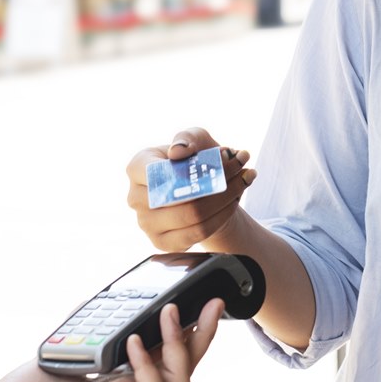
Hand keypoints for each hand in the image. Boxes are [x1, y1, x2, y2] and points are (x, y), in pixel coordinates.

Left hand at [0, 299, 223, 381]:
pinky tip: (134, 340)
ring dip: (182, 344)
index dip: (188, 331)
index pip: (168, 356)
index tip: (199, 301)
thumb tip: (102, 302)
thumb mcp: (64, 349)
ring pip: (179, 381)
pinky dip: (148, 362)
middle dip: (206, 335)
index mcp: (121, 379)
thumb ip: (87, 330)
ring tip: (171, 312)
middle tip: (216, 303)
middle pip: (186, 367)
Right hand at [126, 127, 256, 250]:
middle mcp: (136, 197)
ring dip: (226, 197)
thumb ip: (188, 138)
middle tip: (243, 167)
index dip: (190, 168)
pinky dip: (222, 215)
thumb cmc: (193, 162)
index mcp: (137, 168)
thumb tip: (178, 152)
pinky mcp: (163, 243)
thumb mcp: (194, 140)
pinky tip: (233, 201)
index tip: (222, 156)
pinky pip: (200, 231)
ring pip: (193, 214)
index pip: (159, 170)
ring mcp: (147, 224)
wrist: (201, 192)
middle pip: (181, 194)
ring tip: (244, 180)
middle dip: (219, 180)